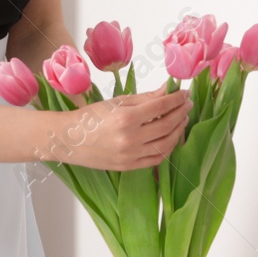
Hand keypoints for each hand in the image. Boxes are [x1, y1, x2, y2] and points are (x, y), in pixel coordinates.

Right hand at [45, 89, 191, 170]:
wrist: (69, 140)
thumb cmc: (91, 117)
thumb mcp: (117, 102)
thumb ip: (146, 97)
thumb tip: (169, 90)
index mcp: (126, 118)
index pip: (161, 107)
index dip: (177, 99)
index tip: (185, 93)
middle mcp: (130, 138)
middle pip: (167, 125)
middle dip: (181, 113)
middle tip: (187, 104)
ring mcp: (130, 155)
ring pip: (166, 144)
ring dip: (179, 131)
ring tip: (182, 119)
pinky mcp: (129, 166)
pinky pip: (157, 159)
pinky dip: (168, 148)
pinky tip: (172, 137)